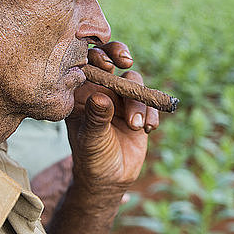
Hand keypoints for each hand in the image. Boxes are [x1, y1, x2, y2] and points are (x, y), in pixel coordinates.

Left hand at [65, 41, 159, 194]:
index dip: (95, 54)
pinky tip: (147, 130)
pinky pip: (150, 101)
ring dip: (138, 101)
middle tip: (126, 61)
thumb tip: (100, 96)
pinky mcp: (140, 109)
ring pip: (133, 80)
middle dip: (119, 54)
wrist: (110, 179)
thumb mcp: (91, 140)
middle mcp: (101, 89)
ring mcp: (121, 97)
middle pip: (111, 58)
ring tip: (135, 125)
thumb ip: (96, 118)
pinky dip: (152, 113)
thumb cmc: (91, 158)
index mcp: (81, 92)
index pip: (86, 62)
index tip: (106, 64)